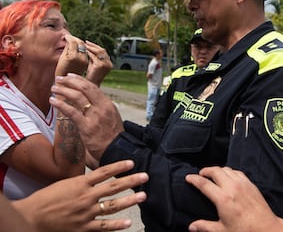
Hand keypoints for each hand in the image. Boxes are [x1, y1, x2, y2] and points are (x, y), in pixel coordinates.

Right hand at [13, 160, 147, 231]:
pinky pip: (104, 226)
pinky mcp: (84, 228)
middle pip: (113, 187)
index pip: (104, 172)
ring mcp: (86, 213)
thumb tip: (98, 177)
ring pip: (112, 205)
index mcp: (80, 183)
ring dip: (129, 200)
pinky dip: (117, 225)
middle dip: (131, 181)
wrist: (31, 218)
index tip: (132, 163)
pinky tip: (128, 222)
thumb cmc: (46, 199)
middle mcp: (86, 197)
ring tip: (143, 195)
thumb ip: (83, 182)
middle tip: (145, 177)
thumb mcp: (65, 184)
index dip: (119, 167)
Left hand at [50, 73, 123, 164]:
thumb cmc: (112, 136)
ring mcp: (94, 117)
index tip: (70, 76)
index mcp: (108, 104)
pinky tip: (53, 101)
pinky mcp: (86, 127)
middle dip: (70, 81)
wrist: (117, 150)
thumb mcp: (111, 117)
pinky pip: (71, 112)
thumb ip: (100, 108)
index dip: (79, 80)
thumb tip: (89, 101)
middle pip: (84, 88)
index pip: (92, 87)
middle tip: (59, 79)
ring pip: (77, 97)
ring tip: (54, 89)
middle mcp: (102, 107)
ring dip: (63, 90)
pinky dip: (60, 104)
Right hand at [55, 35, 88, 76]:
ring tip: (73, 41)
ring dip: (79, 42)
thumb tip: (69, 39)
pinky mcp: (86, 63)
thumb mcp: (62, 58)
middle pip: (81, 43)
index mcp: (73, 57)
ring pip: (84, 47)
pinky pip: (85, 52)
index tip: (66, 36)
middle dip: (75, 39)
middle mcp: (81, 58)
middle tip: (70, 37)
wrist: (67, 83)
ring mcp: (85, 61)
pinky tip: (77, 47)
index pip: (73, 42)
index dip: (69, 38)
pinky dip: (82, 48)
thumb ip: (67, 48)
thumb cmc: (61, 70)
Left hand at [84, 40, 111, 85]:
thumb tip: (88, 49)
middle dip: (93, 45)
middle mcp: (109, 64)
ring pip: (98, 51)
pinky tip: (83, 51)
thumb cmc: (90, 77)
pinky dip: (88, 52)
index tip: (88, 43)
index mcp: (109, 64)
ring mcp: (105, 65)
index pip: (103, 52)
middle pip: (102, 50)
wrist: (90, 86)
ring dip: (90, 47)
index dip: (96, 46)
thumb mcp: (94, 66)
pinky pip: (93, 56)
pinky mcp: (100, 66)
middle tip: (85, 42)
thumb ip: (93, 58)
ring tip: (83, 45)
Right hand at [185, 166, 282, 231]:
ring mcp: (242, 184)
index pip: (204, 184)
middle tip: (200, 174)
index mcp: (223, 198)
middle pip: (215, 171)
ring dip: (218, 170)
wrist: (266, 228)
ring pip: (227, 169)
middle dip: (205, 170)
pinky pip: (238, 172)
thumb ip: (205, 227)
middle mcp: (232, 187)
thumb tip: (192, 227)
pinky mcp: (250, 184)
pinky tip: (228, 176)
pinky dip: (230, 172)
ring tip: (213, 174)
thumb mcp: (222, 230)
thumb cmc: (245, 230)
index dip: (194, 179)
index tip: (188, 177)